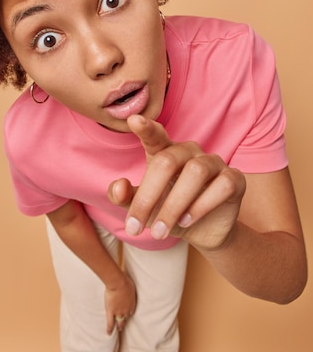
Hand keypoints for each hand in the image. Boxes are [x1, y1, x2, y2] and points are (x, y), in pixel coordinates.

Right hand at [105, 273, 135, 333]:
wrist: (118, 284)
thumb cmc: (125, 281)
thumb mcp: (130, 284)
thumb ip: (129, 287)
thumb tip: (128, 284)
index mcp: (132, 303)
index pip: (131, 311)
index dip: (129, 312)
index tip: (127, 313)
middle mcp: (127, 309)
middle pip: (126, 318)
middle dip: (125, 321)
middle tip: (123, 325)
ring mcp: (119, 312)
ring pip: (120, 321)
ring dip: (119, 326)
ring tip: (119, 329)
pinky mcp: (111, 312)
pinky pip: (110, 323)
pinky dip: (110, 329)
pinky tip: (108, 333)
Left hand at [108, 115, 245, 250]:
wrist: (203, 231)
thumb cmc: (169, 210)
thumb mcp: (144, 208)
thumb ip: (126, 197)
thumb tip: (117, 186)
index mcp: (165, 152)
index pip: (155, 136)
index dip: (145, 128)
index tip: (133, 120)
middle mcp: (189, 152)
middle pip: (168, 161)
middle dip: (148, 197)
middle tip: (135, 226)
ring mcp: (213, 162)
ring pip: (196, 172)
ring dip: (174, 205)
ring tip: (161, 230)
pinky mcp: (234, 179)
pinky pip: (222, 185)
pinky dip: (202, 205)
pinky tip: (187, 220)